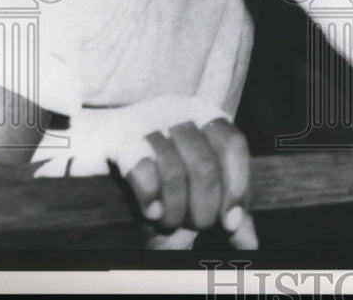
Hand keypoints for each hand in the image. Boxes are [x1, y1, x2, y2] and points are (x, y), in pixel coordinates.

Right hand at [126, 118, 257, 248]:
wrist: (102, 148)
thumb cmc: (160, 172)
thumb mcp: (195, 185)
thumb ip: (223, 206)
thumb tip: (250, 242)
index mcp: (207, 116)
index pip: (233, 146)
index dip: (237, 186)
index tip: (231, 222)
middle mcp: (180, 111)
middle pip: (205, 163)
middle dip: (205, 204)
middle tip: (197, 225)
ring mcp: (148, 120)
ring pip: (173, 168)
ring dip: (175, 207)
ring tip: (170, 222)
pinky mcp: (118, 137)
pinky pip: (140, 166)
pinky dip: (150, 195)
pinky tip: (153, 213)